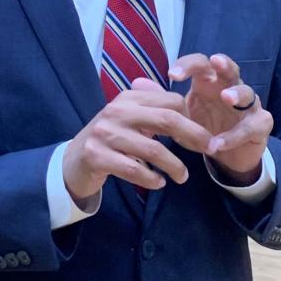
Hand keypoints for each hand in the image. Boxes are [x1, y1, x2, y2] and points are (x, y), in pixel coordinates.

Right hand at [62, 81, 215, 203]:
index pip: (170, 101)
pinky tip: (159, 183)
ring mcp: (105, 133)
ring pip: (153, 149)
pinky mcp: (97, 156)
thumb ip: (153, 107)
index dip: (191, 118)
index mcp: (128, 97)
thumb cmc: (109, 140)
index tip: (202, 135)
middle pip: (166, 120)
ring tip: (182, 176)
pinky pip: (134, 169)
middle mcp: (116, 111)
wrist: (73, 162)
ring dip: (174, 166)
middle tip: (208, 150)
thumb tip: (186, 104)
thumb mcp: (129, 118)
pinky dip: (152, 179)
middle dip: (193, 136)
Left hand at [169, 53, 273, 182]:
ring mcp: (249, 105)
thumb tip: (135, 82)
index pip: (201, 64)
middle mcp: (231, 88)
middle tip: (215, 62)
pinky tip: (219, 144)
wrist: (227, 155)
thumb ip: (160, 100)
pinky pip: (252, 126)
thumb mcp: (181, 116)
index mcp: (210, 83)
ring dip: (237, 93)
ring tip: (226, 97)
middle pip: (229, 68)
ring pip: (248, 92)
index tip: (171, 75)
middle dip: (223, 64)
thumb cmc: (204, 128)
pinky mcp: (261, 124)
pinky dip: (235, 135)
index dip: (188, 65)